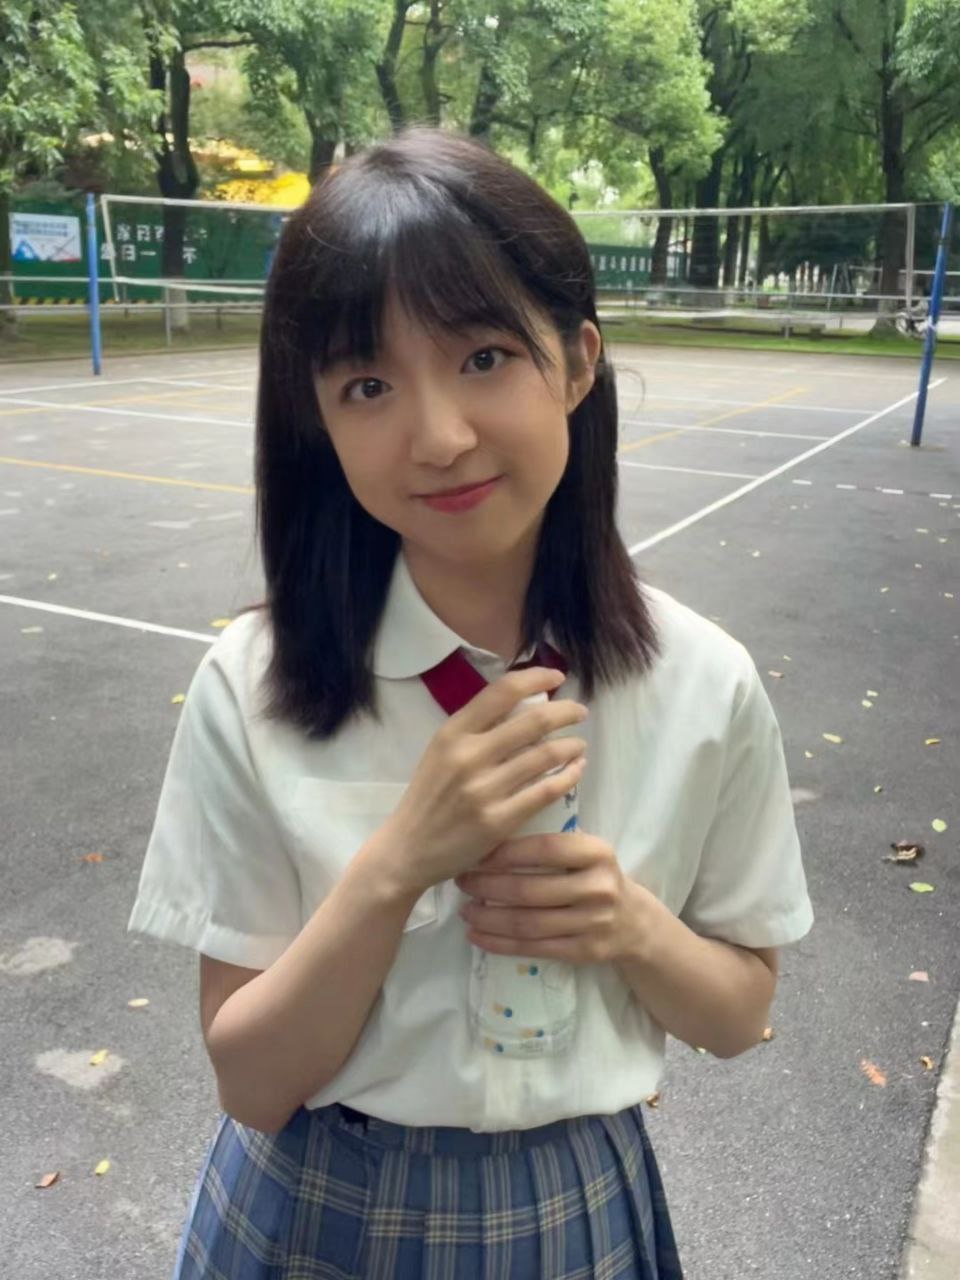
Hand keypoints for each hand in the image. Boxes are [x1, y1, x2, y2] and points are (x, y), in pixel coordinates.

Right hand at [380, 667, 588, 894]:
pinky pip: (546, 791)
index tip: (556, 676)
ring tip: (578, 744)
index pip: (502, 692)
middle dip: (566, 711)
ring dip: (572, 745)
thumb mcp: (441, 751)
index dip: (536, 677)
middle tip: (579, 712)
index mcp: (452, 733)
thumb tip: (524, 703)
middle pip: (534, 721)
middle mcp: (469, 756)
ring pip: (546, 755)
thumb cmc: (429, 796)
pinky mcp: (499, 820)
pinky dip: (569, 775)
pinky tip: (575, 770)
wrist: (409, 848)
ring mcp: (485, 790)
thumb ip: (476, 729)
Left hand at [454, 831, 644, 965]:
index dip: (506, 852)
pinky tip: (476, 935)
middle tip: (461, 881)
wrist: (633, 922)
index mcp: (597, 853)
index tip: (476, 853)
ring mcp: (593, 923)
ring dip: (489, 917)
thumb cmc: (595, 877)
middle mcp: (599, 888)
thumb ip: (550, 844)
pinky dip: (499, 943)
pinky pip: (533, 948)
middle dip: (488, 886)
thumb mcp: (585, 852)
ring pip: (528, 923)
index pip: (545, 849)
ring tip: (465, 910)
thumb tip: (490, 836)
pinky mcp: (584, 952)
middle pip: (530, 890)